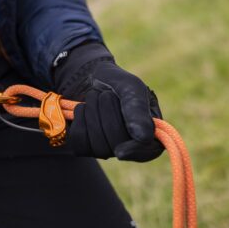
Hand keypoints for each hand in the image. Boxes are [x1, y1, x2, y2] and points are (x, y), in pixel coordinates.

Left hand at [54, 43, 163, 161]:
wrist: (86, 76)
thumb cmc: (115, 81)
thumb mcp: (130, 86)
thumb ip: (138, 108)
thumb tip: (144, 138)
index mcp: (149, 129)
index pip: (149, 151)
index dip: (135, 151)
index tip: (120, 151)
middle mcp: (129, 144)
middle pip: (117, 145)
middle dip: (107, 113)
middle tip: (106, 94)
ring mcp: (107, 148)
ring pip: (98, 147)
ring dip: (92, 113)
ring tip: (94, 98)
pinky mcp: (86, 146)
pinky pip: (80, 143)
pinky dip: (79, 119)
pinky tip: (83, 109)